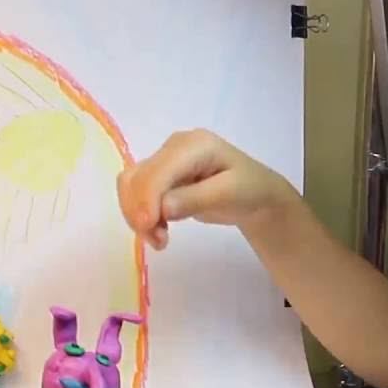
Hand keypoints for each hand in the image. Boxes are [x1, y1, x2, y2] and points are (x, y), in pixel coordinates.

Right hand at [117, 129, 295, 249]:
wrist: (255, 193)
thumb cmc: (249, 190)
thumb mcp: (230, 194)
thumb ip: (196, 199)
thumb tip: (163, 208)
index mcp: (195, 145)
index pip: (158, 171)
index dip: (147, 199)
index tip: (149, 228)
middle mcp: (174, 147)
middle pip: (138, 177)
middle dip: (140, 212)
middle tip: (158, 242)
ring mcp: (165, 161)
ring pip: (132, 186)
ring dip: (136, 215)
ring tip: (159, 240)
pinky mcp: (160, 176)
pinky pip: (137, 194)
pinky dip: (140, 214)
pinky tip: (158, 231)